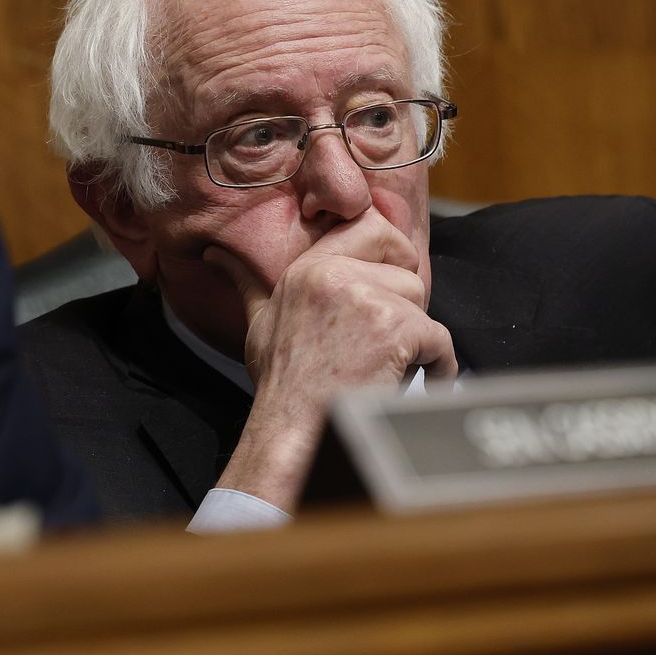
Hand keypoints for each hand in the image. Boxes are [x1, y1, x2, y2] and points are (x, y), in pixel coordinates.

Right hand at [203, 209, 455, 510]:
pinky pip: (438, 338)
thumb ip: (248, 282)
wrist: (295, 430)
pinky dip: (434, 366)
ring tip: (387, 364)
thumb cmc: (282, 382)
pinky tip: (407, 381)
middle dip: (405, 301)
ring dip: (416, 337)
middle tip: (386, 335)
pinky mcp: (394, 328)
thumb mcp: (259, 322)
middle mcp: (334, 274)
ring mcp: (366, 299)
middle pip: (406, 267)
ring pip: (422, 302)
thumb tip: (217, 255)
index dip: (389, 253)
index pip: (370, 224)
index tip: (386, 287)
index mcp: (308, 268)